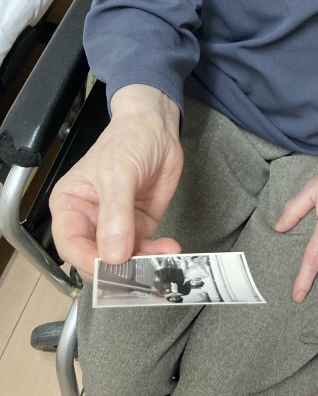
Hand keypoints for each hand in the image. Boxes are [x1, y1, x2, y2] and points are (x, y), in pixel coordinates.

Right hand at [49, 85, 182, 280]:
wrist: (158, 128)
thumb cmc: (128, 140)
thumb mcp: (118, 173)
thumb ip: (115, 214)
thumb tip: (112, 254)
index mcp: (70, 204)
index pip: (70, 245)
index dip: (87, 261)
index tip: (110, 268)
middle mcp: (89, 220)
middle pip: (96, 259)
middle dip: (118, 268)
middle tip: (141, 266)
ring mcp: (116, 226)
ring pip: (123, 261)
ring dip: (143, 263)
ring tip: (163, 255)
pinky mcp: (139, 228)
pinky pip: (145, 251)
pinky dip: (157, 254)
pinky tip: (169, 249)